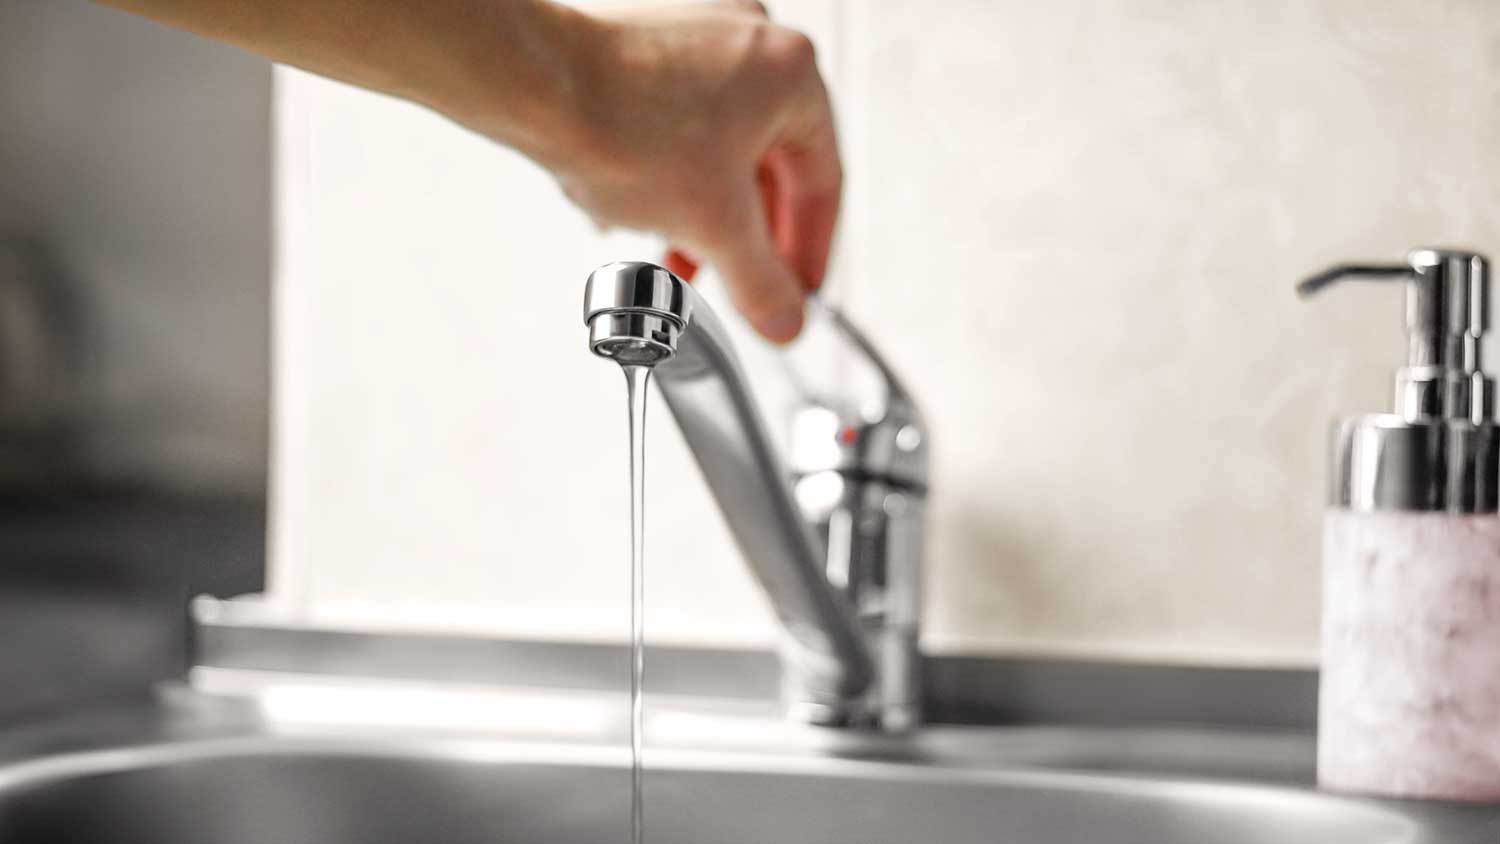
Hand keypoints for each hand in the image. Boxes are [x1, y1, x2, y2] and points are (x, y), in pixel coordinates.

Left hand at [556, 2, 840, 342]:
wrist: (533, 86)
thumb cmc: (621, 125)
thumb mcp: (715, 227)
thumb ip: (761, 284)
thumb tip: (783, 318)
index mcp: (790, 70)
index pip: (822, 182)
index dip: (811, 251)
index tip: (796, 290)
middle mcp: (749, 37)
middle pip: (769, 164)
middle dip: (747, 235)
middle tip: (740, 283)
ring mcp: (693, 31)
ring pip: (720, 146)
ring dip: (705, 210)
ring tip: (679, 253)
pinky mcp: (643, 42)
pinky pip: (677, 122)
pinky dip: (671, 173)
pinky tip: (643, 208)